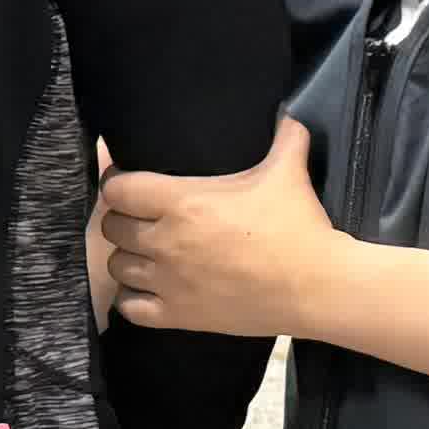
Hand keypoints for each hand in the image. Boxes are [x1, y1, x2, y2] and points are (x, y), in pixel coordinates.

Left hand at [97, 122, 341, 340]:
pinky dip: (132, 297)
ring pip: (117, 266)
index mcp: (183, 202)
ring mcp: (169, 282)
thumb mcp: (287, 173)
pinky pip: (129, 308)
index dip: (117, 182)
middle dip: (122, 218)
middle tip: (140, 217)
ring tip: (145, 252)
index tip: (128, 182)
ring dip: (127, 257)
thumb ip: (284, 137)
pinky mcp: (179, 316)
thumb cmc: (298, 227)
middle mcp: (166, 241)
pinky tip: (147, 288)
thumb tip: (290, 113)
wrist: (316, 287)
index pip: (117, 189)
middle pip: (112, 227)